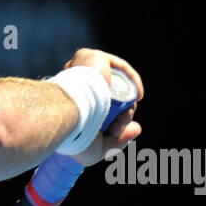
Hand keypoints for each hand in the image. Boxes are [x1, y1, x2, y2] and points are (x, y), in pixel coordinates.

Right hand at [63, 48, 144, 165]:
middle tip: (121, 124)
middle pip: (108, 95)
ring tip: (126, 115)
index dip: (112, 120)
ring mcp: (82, 68)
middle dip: (120, 112)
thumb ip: (117, 143)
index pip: (97, 107)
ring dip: (126, 101)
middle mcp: (74, 83)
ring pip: (114, 83)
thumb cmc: (75, 135)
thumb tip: (137, 128)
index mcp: (68, 102)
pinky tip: (137, 96)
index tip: (115, 131)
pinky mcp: (91, 57)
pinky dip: (132, 81)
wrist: (67, 115)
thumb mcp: (97, 149)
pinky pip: (119, 67)